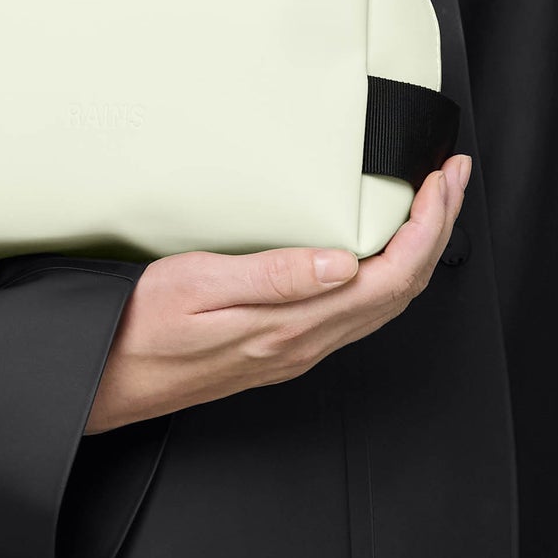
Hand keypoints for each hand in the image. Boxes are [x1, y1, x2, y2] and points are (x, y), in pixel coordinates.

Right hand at [82, 154, 471, 433]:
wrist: (105, 380)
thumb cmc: (138, 329)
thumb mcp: (197, 285)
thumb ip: (274, 277)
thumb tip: (344, 264)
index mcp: (293, 326)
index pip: (390, 276)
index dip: (428, 226)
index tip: (441, 180)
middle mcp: (305, 344)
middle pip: (403, 289)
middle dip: (438, 229)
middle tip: (453, 178)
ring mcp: (297, 350)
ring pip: (385, 304)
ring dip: (419, 251)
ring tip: (432, 205)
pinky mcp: (283, 349)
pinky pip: (359, 313)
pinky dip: (389, 273)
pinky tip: (380, 249)